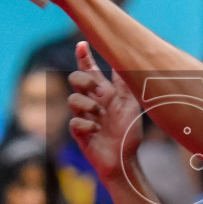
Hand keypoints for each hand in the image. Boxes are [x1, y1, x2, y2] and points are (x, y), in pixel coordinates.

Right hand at [67, 41, 141, 181]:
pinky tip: (97, 131)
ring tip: (100, 116)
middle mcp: (91, 102)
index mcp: (103, 93)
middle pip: (75, 79)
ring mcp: (83, 117)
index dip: (84, 57)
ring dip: (87, 104)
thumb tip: (123, 58)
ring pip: (72, 99)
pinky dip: (87, 125)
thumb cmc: (128, 132)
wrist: (125, 159)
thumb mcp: (130, 103)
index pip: (89, 70)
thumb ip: (124, 82)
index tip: (82, 44)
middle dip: (83, 79)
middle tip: (98, 89)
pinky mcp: (79, 133)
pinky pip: (74, 122)